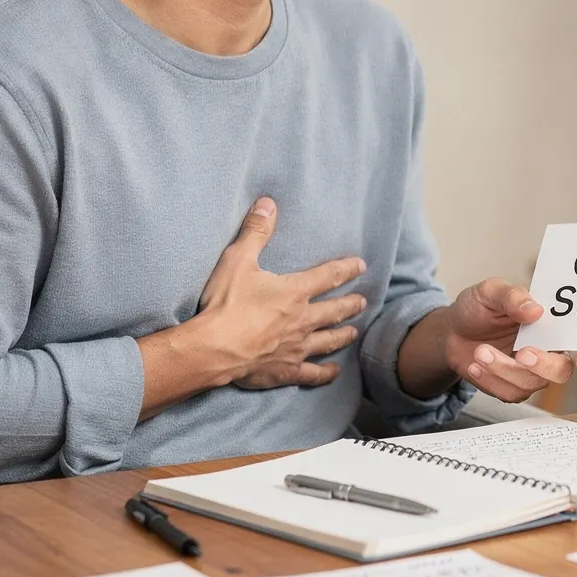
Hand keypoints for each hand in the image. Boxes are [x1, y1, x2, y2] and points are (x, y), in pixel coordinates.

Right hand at [139, 197, 367, 414]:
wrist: (214, 349)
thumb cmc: (225, 304)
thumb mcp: (238, 260)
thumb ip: (256, 231)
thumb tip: (268, 203)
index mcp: (294, 292)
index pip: (328, 276)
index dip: (346, 269)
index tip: (360, 266)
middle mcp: (302, 320)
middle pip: (335, 310)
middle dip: (350, 304)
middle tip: (363, 302)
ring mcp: (297, 347)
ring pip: (329, 340)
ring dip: (343, 334)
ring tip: (354, 331)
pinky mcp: (286, 370)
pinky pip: (312, 374)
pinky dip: (325, 373)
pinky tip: (334, 372)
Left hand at [430, 278, 576, 403]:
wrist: (451, 330)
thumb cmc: (479, 307)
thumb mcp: (490, 291)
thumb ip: (512, 296)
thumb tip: (534, 309)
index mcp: (554, 326)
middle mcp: (549, 351)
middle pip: (563, 371)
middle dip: (545, 365)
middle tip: (524, 353)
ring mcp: (531, 373)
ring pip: (532, 384)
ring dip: (505, 369)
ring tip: (481, 351)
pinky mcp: (512, 388)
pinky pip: (509, 393)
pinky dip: (491, 379)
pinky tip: (476, 365)